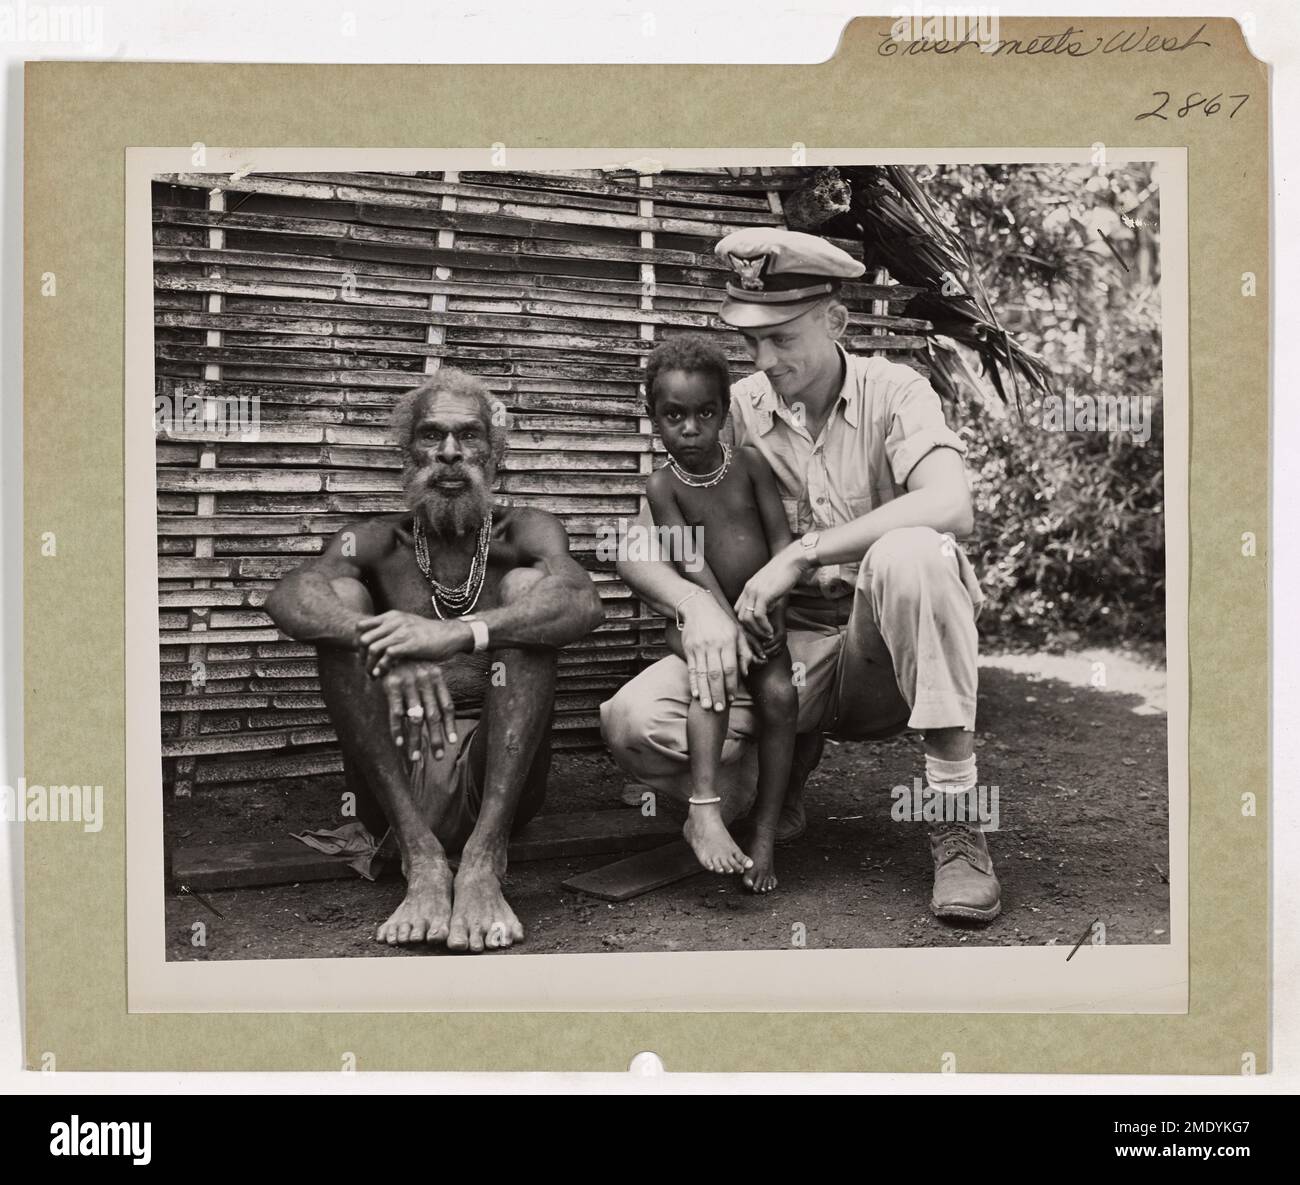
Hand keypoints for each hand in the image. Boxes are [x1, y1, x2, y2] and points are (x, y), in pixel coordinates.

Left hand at [358, 611, 468, 675]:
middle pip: (364, 639)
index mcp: (391, 616)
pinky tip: (382, 674)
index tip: (363, 656)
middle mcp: (394, 622)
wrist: (450, 635)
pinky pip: (387, 656)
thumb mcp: (407, 625)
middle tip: (366, 668)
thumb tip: (376, 641)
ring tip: (372, 675)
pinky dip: (381, 667)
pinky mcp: (410, 644)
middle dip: (361, 657)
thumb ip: (391, 629)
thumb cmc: (429, 634)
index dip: (358, 643)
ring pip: (373, 648)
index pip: (361, 626)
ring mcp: (402, 632)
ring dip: (369, 665)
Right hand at [380, 660, 458, 762]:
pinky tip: (399, 744)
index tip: (451, 741)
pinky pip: (395, 713)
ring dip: (415, 740)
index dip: (449, 724)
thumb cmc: (407, 659)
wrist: (386, 641)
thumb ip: (432, 689)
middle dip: (435, 739)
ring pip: (414, 718)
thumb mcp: (424, 668)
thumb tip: (438, 714)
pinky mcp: (391, 686)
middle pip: (433, 716)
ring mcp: (408, 684)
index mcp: (436, 677)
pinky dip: (397, 730)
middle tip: (438, 757)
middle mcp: (425, 681)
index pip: (447, 705)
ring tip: (416, 758)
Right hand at [678, 591, 749, 710]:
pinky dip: (693, 682)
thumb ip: (744, 652)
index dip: (732, 685)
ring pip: (702, 673)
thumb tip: (746, 673)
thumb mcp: (738, 632)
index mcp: (727, 642)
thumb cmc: (722, 622)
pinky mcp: (689, 649)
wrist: (698, 606)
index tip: (733, 698)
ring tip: (706, 706)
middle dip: (718, 693)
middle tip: (720, 709)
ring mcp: (699, 648)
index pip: (730, 668)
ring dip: (704, 692)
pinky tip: (695, 694)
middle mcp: (713, 646)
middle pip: (716, 673)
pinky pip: (692, 668)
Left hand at [734, 546, 804, 641]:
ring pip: (747, 619)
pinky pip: (758, 616)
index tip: (757, 631)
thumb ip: (766, 599)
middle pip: (740, 616)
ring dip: (757, 631)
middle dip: (750, 630)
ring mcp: (754, 592)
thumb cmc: (785, 573)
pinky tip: (771, 631)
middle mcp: (748, 590)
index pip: (739, 609)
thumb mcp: (771, 587)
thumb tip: (766, 612)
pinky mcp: (764, 594)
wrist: (793, 561)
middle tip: (761, 637)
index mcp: (748, 588)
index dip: (746, 623)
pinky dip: (764, 627)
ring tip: (767, 636)